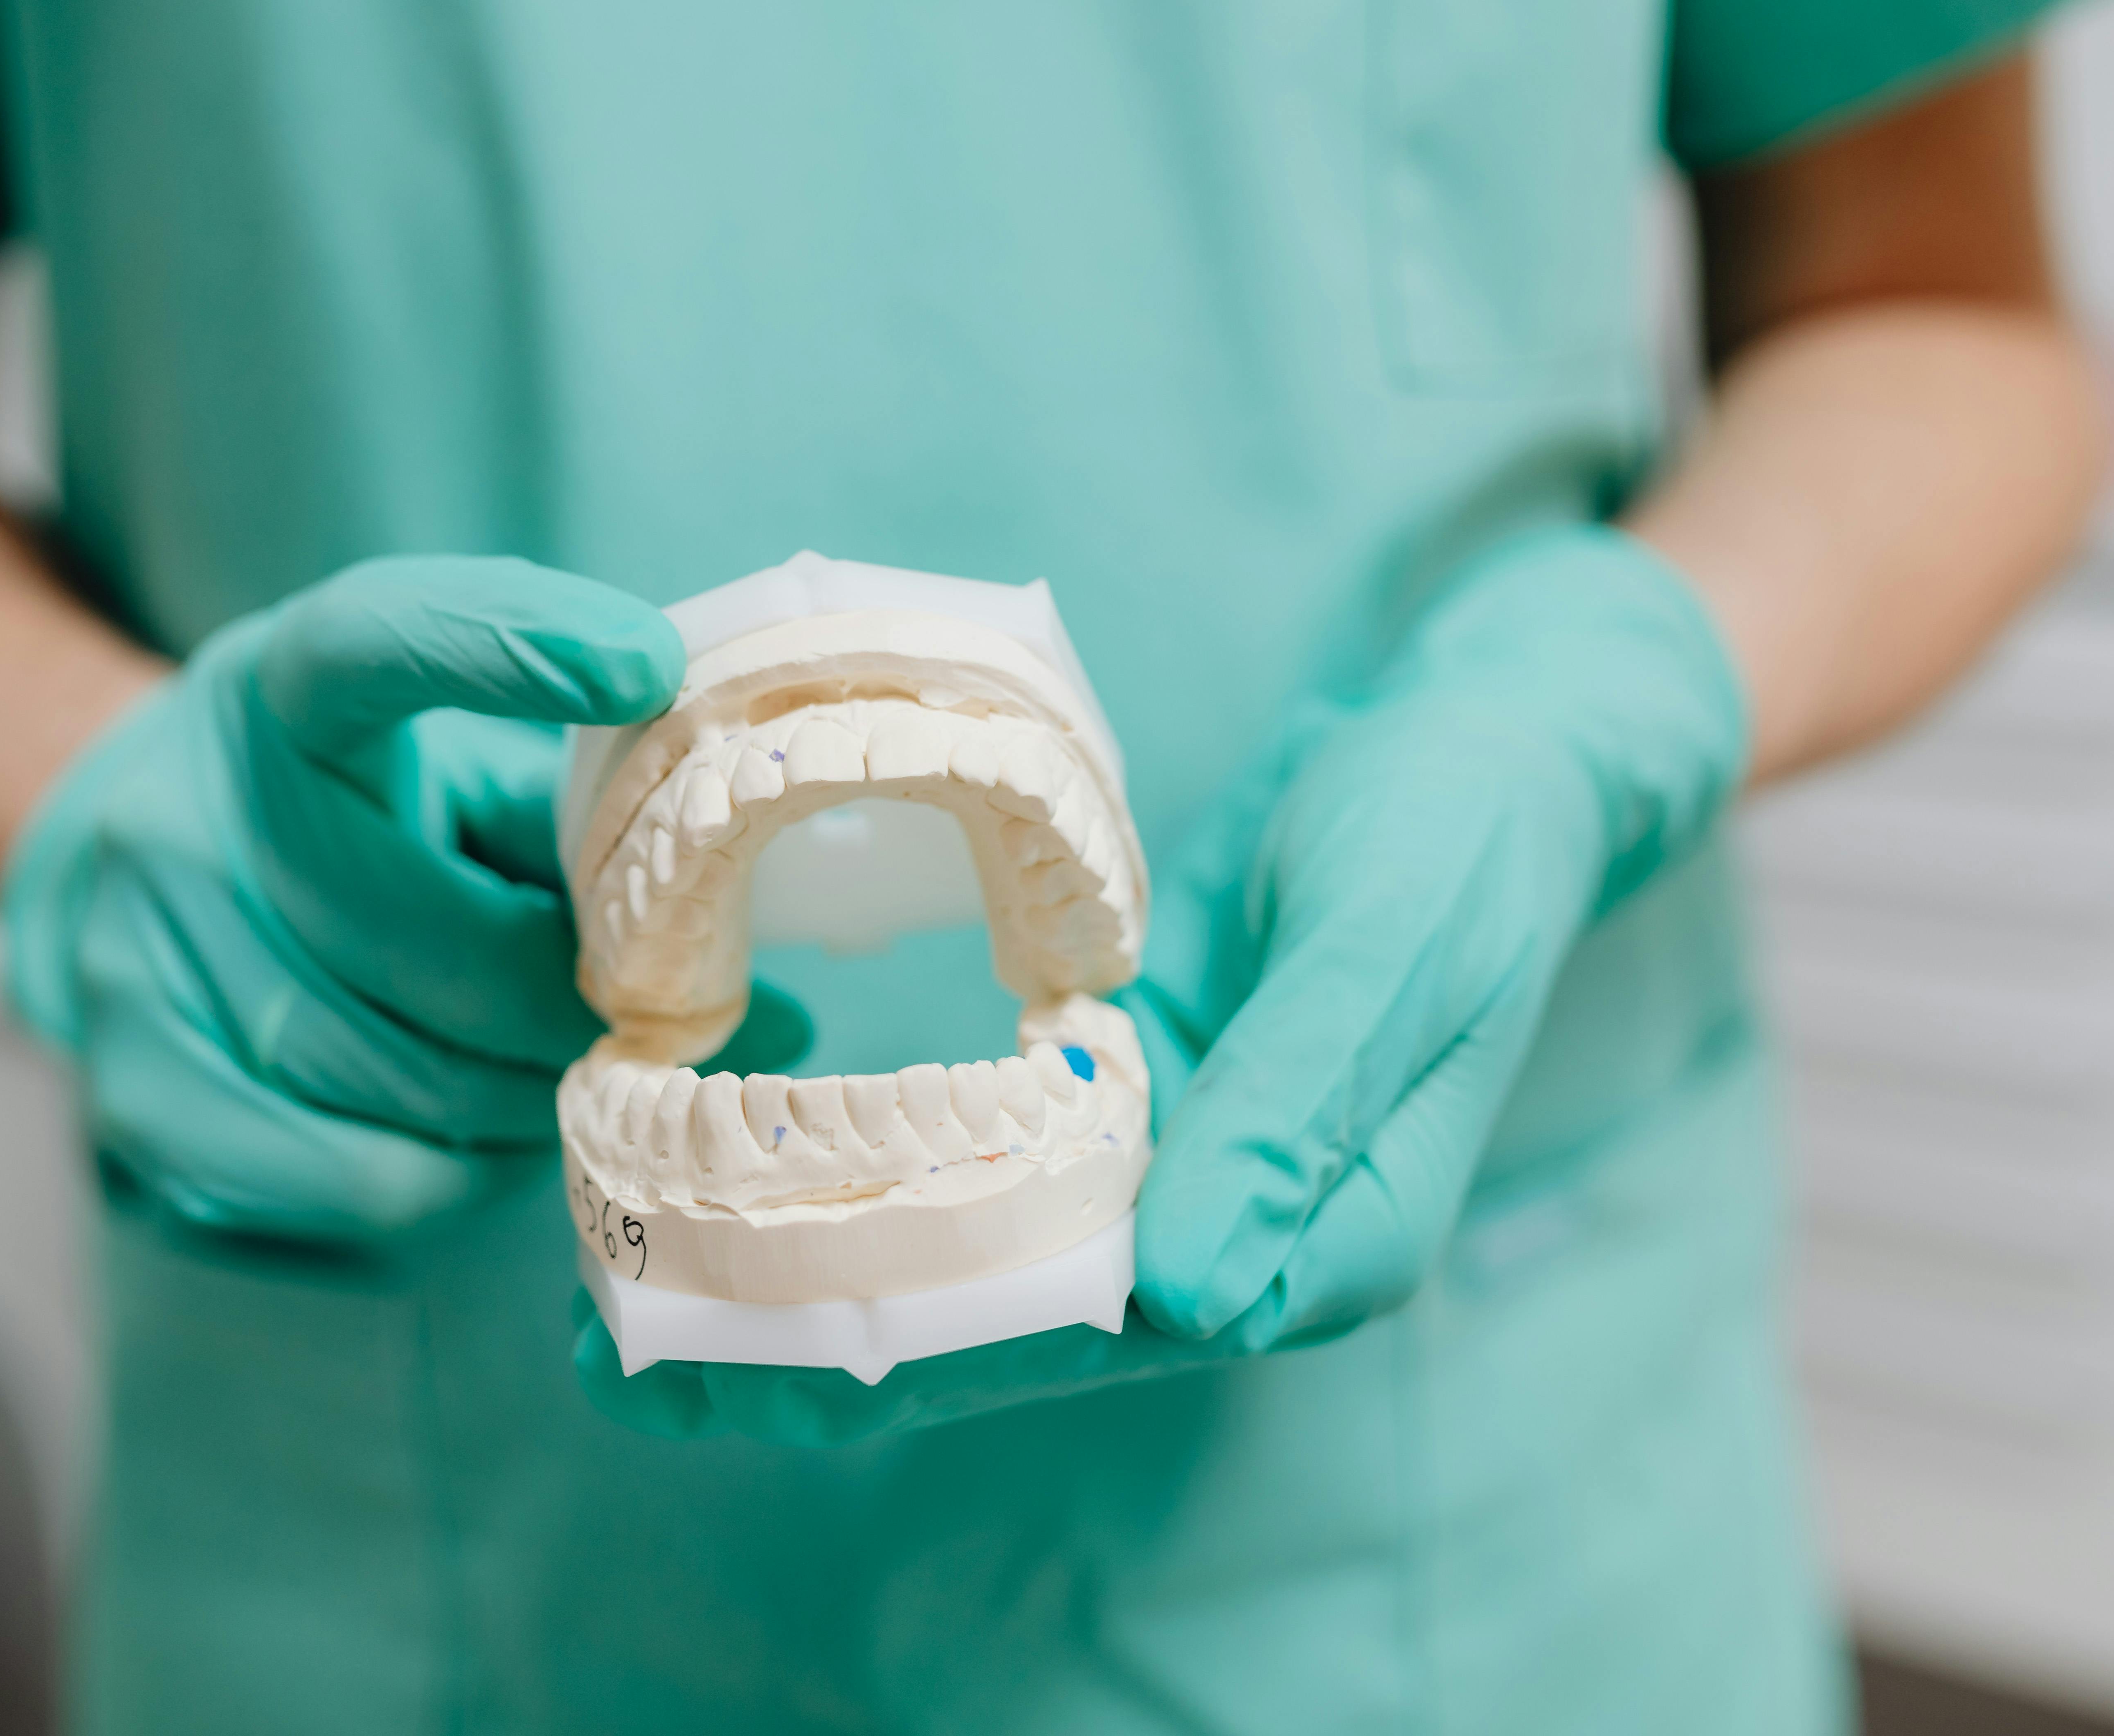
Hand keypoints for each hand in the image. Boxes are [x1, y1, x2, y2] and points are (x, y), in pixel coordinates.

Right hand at [0, 556, 803, 1246]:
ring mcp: (143, 958)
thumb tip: (746, 914)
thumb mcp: (433, 753)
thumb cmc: (341, 811)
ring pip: (409, 1079)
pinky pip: (348, 1176)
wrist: (113, 869)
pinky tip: (483, 1149)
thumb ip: (562, 798)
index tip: (645, 664)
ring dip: (528, 1101)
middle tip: (679, 1029)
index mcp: (282, 694)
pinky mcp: (139, 1091)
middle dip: (585, 1007)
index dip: (510, 645)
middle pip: (444, 943)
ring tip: (577, 1087)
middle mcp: (192, 815)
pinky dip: (448, 1181)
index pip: (381, 640)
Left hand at [575, 527, 1747, 1440]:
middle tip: (621, 1357)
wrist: (1491, 754)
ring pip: (977, 1268)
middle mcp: (1238, 1236)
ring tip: (627, 1300)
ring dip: (815, 1285)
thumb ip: (1298, 1113)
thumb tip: (1191, 1296)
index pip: (1099, 1335)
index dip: (919, 1357)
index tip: (744, 1359)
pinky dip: (868, 1190)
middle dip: (821, 1356)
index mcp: (1320, 1242)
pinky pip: (985, 1175)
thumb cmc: (1465, 842)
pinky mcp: (1133, 1102)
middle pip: (1011, 1333)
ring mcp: (1179, 1174)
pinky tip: (736, 1185)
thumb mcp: (1397, 949)